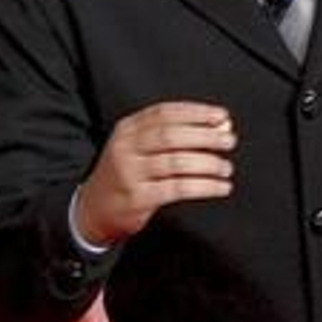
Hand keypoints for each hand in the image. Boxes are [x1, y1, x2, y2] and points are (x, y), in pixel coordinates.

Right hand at [74, 101, 235, 246]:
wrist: (93, 208)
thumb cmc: (125, 173)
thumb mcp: (136, 146)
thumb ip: (171, 134)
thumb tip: (217, 127)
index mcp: (127, 129)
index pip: (165, 113)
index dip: (196, 113)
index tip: (221, 117)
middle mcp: (126, 148)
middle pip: (171, 135)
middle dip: (205, 136)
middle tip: (228, 141)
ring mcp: (130, 173)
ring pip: (176, 163)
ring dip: (208, 164)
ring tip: (225, 168)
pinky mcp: (138, 198)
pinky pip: (178, 189)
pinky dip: (204, 187)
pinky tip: (220, 187)